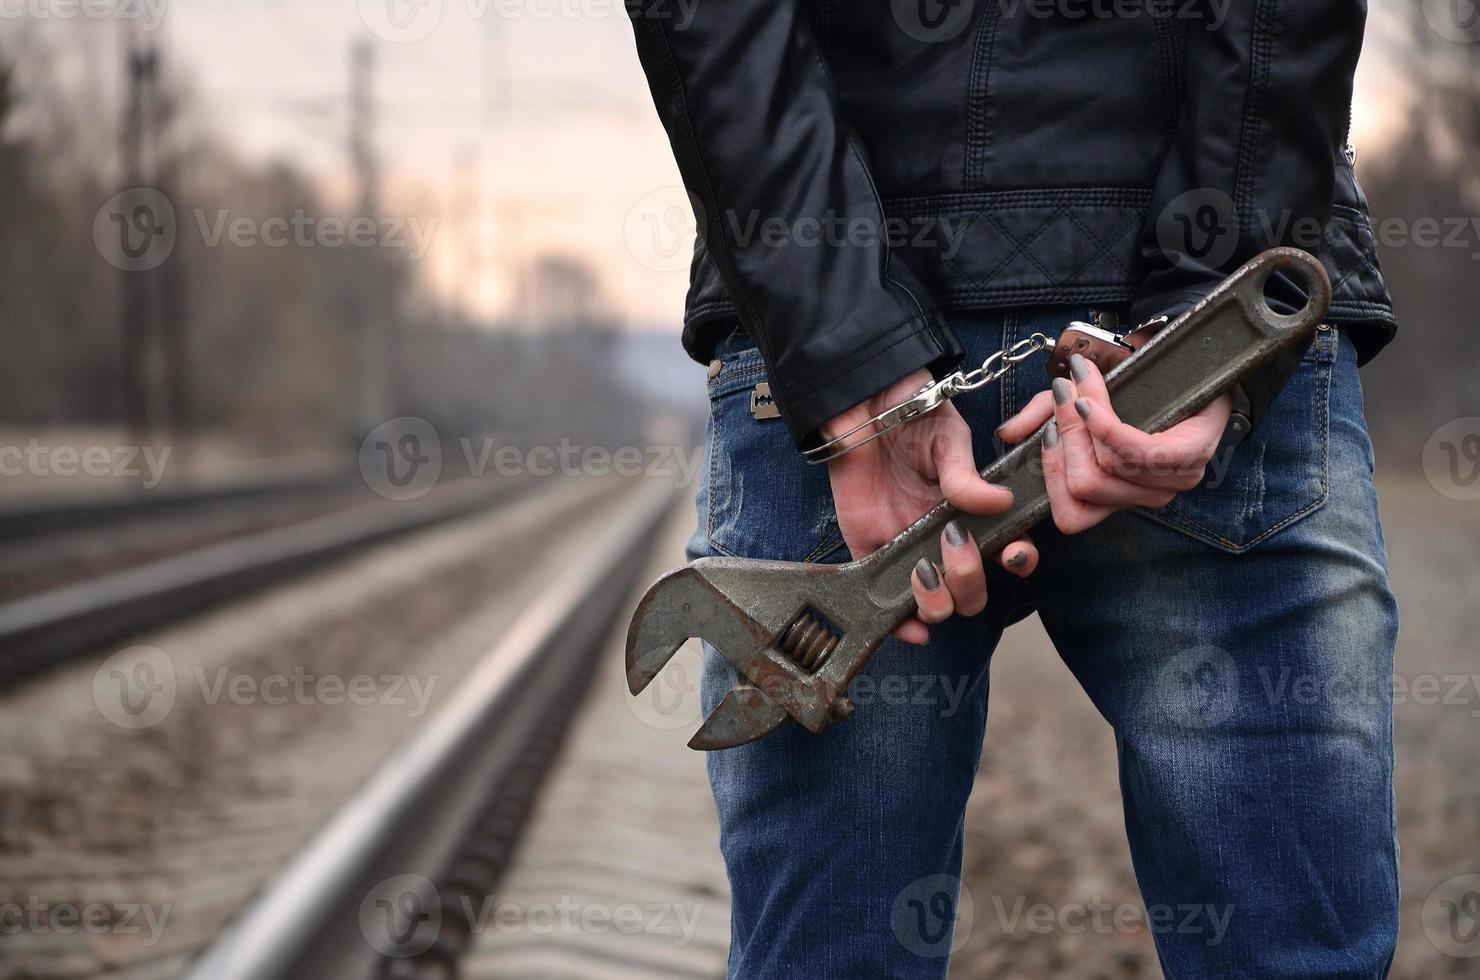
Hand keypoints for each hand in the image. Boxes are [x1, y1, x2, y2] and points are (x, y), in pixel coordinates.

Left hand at [823, 370, 1037, 644]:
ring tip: (925, 570)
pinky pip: (884, 603)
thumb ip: (966, 474)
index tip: (1011, 552)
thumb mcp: (947, 438)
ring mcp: (908, 549)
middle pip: (972, 592)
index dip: (1017, 561)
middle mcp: (946, 539)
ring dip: (940, 602)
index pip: (1008, 552)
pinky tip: (910, 626)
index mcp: (974, 513)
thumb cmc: (914, 416)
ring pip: (937, 605)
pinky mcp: (870, 551)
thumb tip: (998, 503)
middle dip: (970, 580)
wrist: (863, 403)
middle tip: (955, 541)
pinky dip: (901, 625)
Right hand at [997, 353, 1231, 533]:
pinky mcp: (1189, 457)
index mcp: (1116, 495)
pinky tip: (1090, 403)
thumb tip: (1007, 434)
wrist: (1188, 363)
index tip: (1044, 432)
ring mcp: (1171, 481)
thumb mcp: (1076, 404)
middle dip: (1065, 437)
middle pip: (1085, 487)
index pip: (1072, 517)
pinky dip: (1106, 425)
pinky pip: (1134, 452)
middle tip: (1062, 396)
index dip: (1051, 476)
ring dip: (1082, 421)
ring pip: (1107, 468)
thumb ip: (1041, 419)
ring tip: (1077, 385)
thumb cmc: (1134, 391)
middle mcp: (1144, 496)